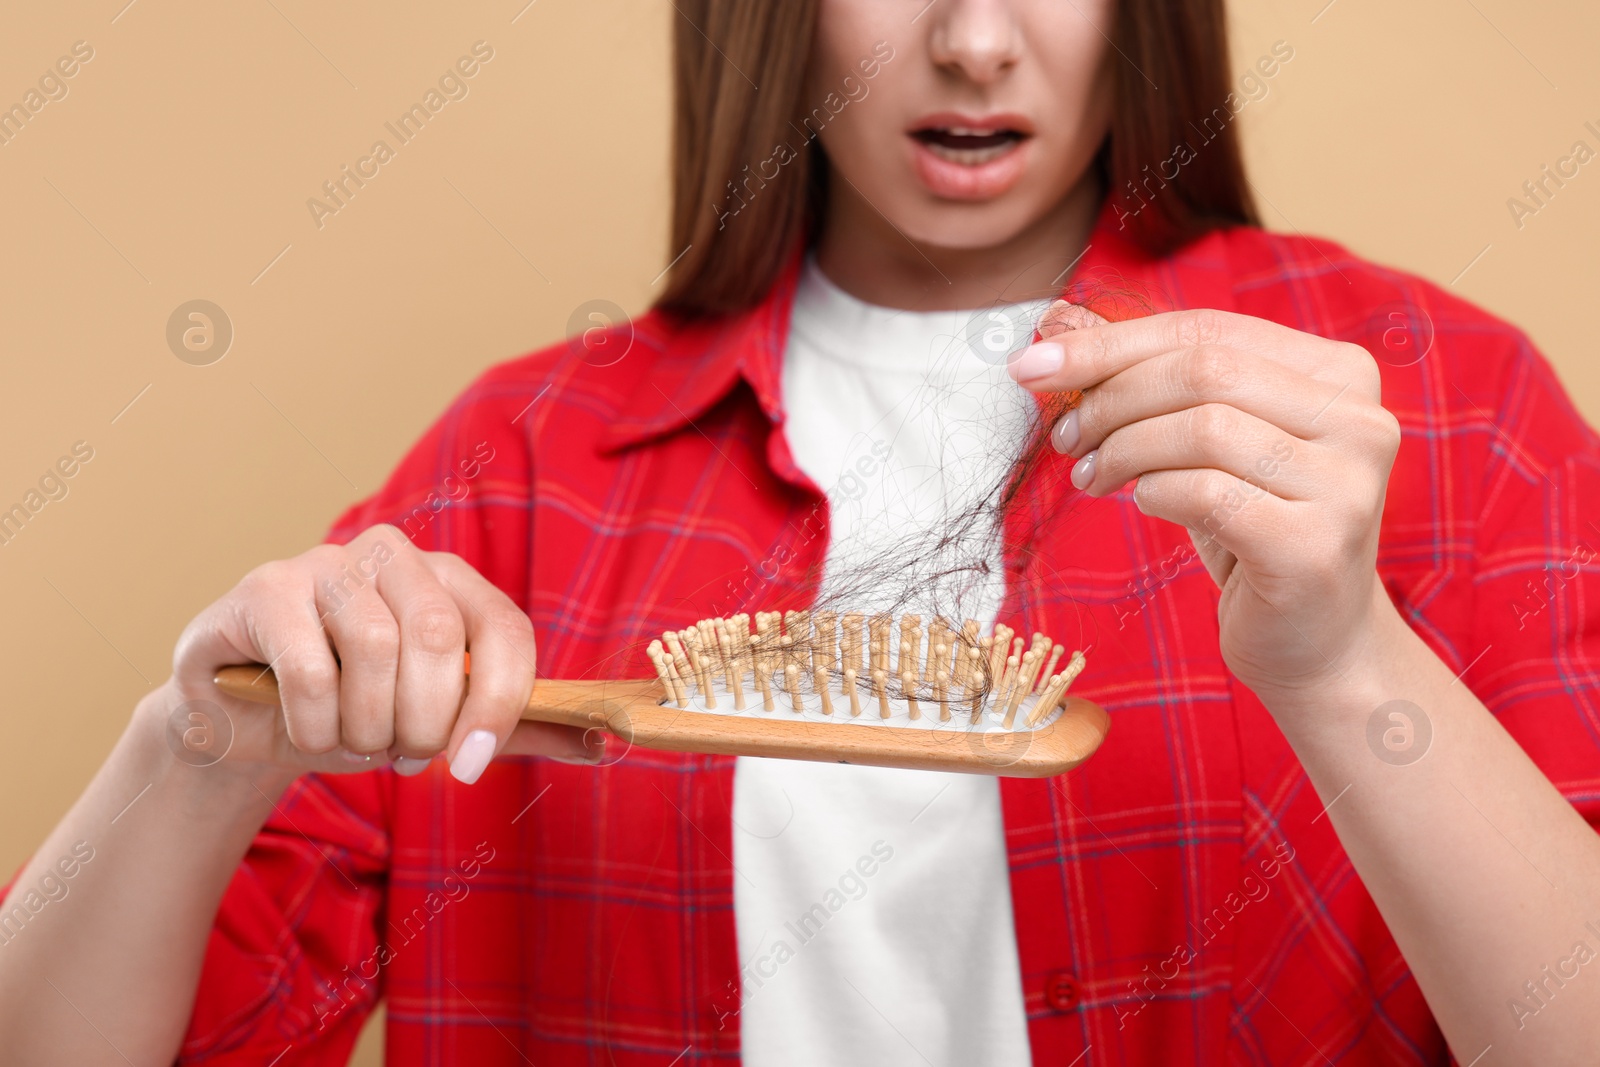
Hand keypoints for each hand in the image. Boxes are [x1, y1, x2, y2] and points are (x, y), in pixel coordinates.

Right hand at [155, 524, 602, 786]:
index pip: (505, 628)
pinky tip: (306, 734)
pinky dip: (315, 726)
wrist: (245, 720)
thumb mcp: (441, 723)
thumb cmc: (354, 712)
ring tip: (352, 741)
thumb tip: (603, 743)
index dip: (501, 704)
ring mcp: (328, 563)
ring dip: (367, 726)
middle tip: (402, 756)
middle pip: (442, 638)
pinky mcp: (265, 588)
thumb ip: (514, 729)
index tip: (472, 767)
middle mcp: (396, 555)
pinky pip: (312, 668)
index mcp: (451, 580)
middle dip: (425, 722)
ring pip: (375, 650)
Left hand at [1009, 302, 1402, 699]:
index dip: (1111, 341)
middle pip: (1202, 371)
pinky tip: (1142, 504)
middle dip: (1111, 397)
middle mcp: (1360, 418)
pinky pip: (1206, 494)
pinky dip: (1155, 493)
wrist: (1315, 643)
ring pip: (1203, 428)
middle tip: (1065, 435)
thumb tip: (1056, 322)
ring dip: (1124, 449)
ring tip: (1092, 476)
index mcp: (1338, 373)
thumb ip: (1144, 377)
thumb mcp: (1203, 445)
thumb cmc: (1253, 532)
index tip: (1033, 363)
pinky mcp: (1315, 546)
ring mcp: (1347, 483)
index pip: (1207, 330)